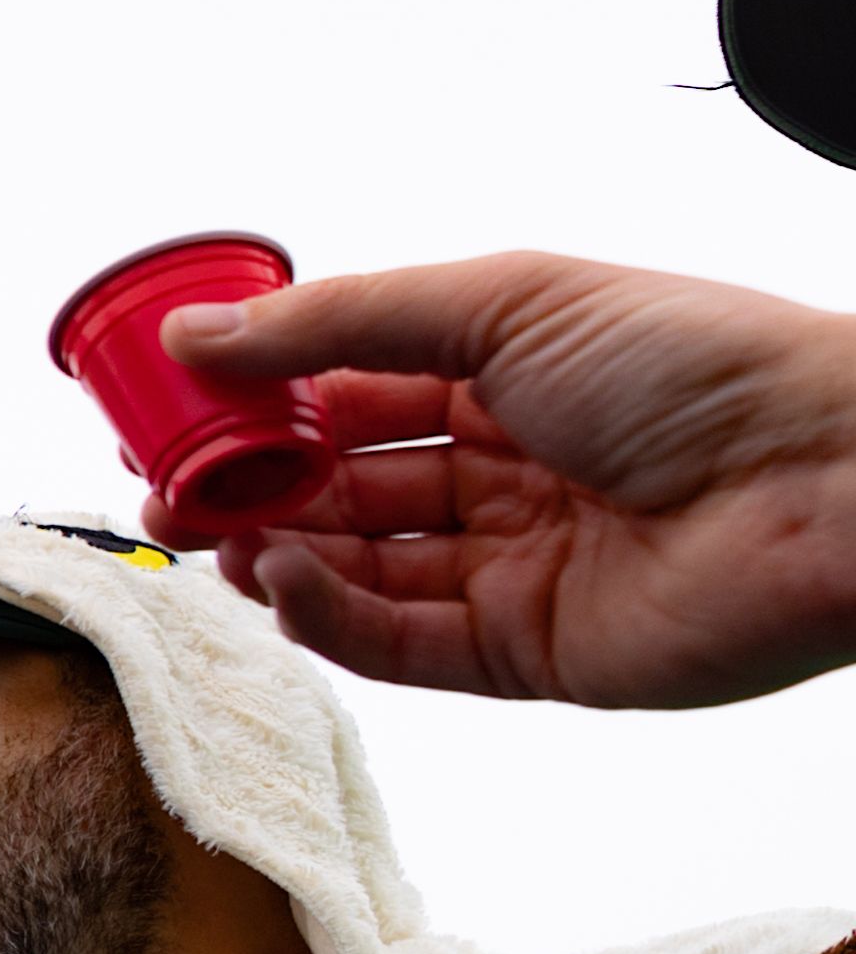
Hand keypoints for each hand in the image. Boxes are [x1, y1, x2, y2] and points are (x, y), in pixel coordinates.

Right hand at [173, 252, 855, 706]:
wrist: (831, 480)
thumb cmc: (703, 366)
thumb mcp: (501, 302)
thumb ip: (339, 322)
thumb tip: (200, 336)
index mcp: (504, 374)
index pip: (347, 390)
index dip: (256, 401)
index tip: (170, 408)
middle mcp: (505, 470)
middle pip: (339, 488)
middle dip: (244, 489)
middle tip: (164, 490)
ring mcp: (512, 564)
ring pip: (355, 570)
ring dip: (273, 554)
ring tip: (212, 535)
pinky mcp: (524, 651)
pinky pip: (398, 643)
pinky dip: (328, 616)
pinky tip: (284, 579)